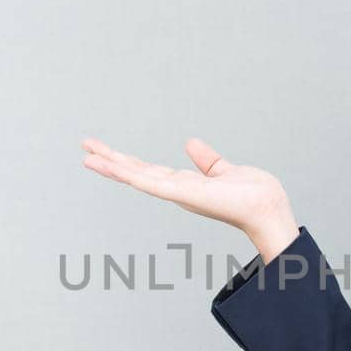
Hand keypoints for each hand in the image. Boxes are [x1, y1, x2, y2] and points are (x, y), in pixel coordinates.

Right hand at [81, 136, 298, 260]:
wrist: (266, 207)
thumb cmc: (252, 194)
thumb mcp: (223, 169)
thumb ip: (206, 159)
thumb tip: (190, 143)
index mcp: (183, 184)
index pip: (148, 170)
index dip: (126, 161)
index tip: (105, 152)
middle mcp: (176, 190)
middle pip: (136, 172)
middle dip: (110, 161)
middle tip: (85, 148)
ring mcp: (176, 193)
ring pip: (136, 177)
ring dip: (111, 167)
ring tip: (87, 156)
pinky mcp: (181, 193)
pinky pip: (150, 182)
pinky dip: (129, 174)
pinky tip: (112, 166)